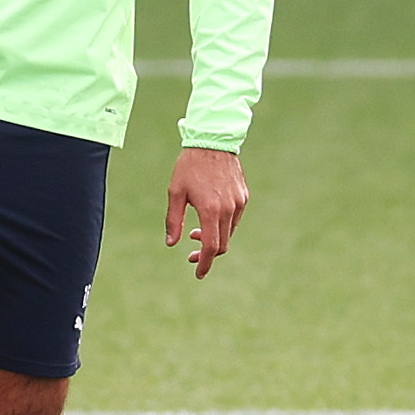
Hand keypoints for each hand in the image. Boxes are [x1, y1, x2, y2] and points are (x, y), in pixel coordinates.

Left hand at [165, 147, 248, 277]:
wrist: (213, 141)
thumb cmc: (189, 166)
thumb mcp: (175, 193)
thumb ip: (173, 220)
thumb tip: (171, 244)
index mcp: (210, 210)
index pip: (212, 247)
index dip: (205, 263)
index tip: (199, 273)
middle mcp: (228, 209)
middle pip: (222, 244)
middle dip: (208, 254)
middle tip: (192, 253)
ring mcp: (238, 203)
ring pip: (229, 232)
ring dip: (215, 239)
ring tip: (196, 233)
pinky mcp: (243, 196)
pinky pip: (234, 219)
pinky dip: (222, 226)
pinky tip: (209, 219)